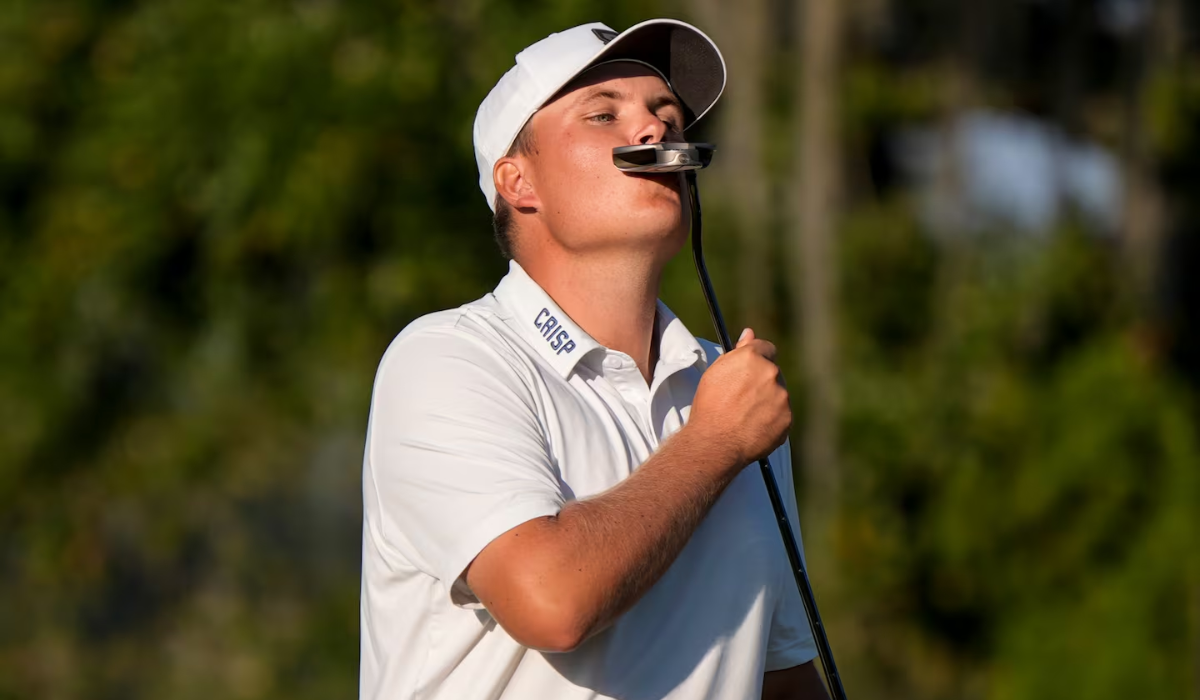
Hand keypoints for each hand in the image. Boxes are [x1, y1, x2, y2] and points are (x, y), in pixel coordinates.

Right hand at [687, 328, 791, 469]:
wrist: (715, 442)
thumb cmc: (709, 406)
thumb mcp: (716, 373)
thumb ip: (737, 351)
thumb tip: (749, 333)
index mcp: (752, 358)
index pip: (766, 349)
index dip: (758, 360)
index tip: (750, 372)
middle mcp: (771, 373)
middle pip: (773, 372)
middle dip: (762, 382)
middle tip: (743, 399)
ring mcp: (782, 397)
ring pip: (779, 394)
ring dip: (768, 401)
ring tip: (746, 416)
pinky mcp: (787, 418)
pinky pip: (782, 415)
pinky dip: (771, 420)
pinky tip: (754, 427)